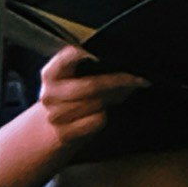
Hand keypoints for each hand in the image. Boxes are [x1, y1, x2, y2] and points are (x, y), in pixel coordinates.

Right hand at [12, 64, 146, 179]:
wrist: (52, 126)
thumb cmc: (72, 94)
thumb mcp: (73, 76)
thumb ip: (91, 66)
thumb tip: (123, 67)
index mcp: (51, 74)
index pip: (66, 59)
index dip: (79, 54)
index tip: (96, 53)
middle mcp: (49, 94)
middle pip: (92, 85)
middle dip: (119, 81)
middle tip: (137, 80)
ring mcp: (55, 115)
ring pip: (98, 103)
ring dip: (115, 97)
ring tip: (120, 93)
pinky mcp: (65, 134)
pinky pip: (98, 120)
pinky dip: (105, 115)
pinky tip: (104, 111)